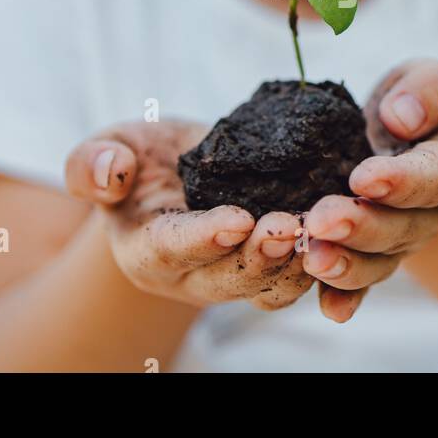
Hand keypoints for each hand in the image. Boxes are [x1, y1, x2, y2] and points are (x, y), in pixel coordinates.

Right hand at [65, 120, 315, 310]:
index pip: (172, 249)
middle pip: (226, 279)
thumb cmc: (137, 160)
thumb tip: (108, 173)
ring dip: (298, 265)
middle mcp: (190, 278)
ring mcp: (232, 280)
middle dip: (260, 256)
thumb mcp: (107, 148)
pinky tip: (345, 233)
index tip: (237, 220)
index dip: (204, 238)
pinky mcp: (268, 272)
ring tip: (324, 231)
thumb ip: (92, 163)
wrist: (175, 174)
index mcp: (145, 251)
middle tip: (290, 226)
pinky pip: (297, 279)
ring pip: (268, 288)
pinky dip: (322, 263)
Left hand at [303, 59, 437, 321]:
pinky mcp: (374, 256)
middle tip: (321, 220)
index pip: (432, 176)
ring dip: (345, 264)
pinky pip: (362, 283)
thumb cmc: (418, 105)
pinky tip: (328, 310)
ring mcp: (402, 240)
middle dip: (361, 226)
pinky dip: (345, 298)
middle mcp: (430, 212)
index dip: (400, 181)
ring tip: (312, 259)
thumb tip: (399, 117)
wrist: (413, 142)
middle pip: (400, 227)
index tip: (363, 178)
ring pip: (378, 260)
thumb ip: (426, 92)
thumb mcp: (432, 81)